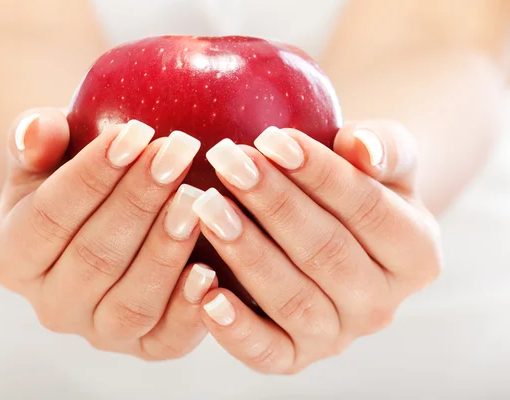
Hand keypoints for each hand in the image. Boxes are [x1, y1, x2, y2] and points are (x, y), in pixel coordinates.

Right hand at [0, 108, 216, 359]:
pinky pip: (167, 339)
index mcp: (13, 257)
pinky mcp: (146, 347)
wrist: (105, 226)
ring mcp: (99, 332)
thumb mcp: (46, 158)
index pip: (50, 216)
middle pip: (95, 257)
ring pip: (132, 301)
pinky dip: (190, 309)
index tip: (135, 133)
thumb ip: (34, 141)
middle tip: (178, 153)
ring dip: (166, 250)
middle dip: (140, 201)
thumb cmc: (75, 183)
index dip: (93, 174)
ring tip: (196, 201)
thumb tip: (38, 130)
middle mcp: (52, 304)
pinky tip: (212, 271)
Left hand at [192, 121, 441, 373]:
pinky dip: (235, 329)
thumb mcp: (382, 159)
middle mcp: (381, 305)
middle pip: (326, 253)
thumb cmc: (353, 185)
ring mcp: (337, 337)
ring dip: (247, 253)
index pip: (368, 209)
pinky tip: (205, 292)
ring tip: (207, 207)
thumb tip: (361, 147)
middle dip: (273, 204)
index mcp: (416, 255)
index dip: (320, 173)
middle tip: (228, 162)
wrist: (331, 232)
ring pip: (293, 300)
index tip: (272, 139)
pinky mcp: (294, 357)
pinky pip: (266, 352)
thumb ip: (383, 147)